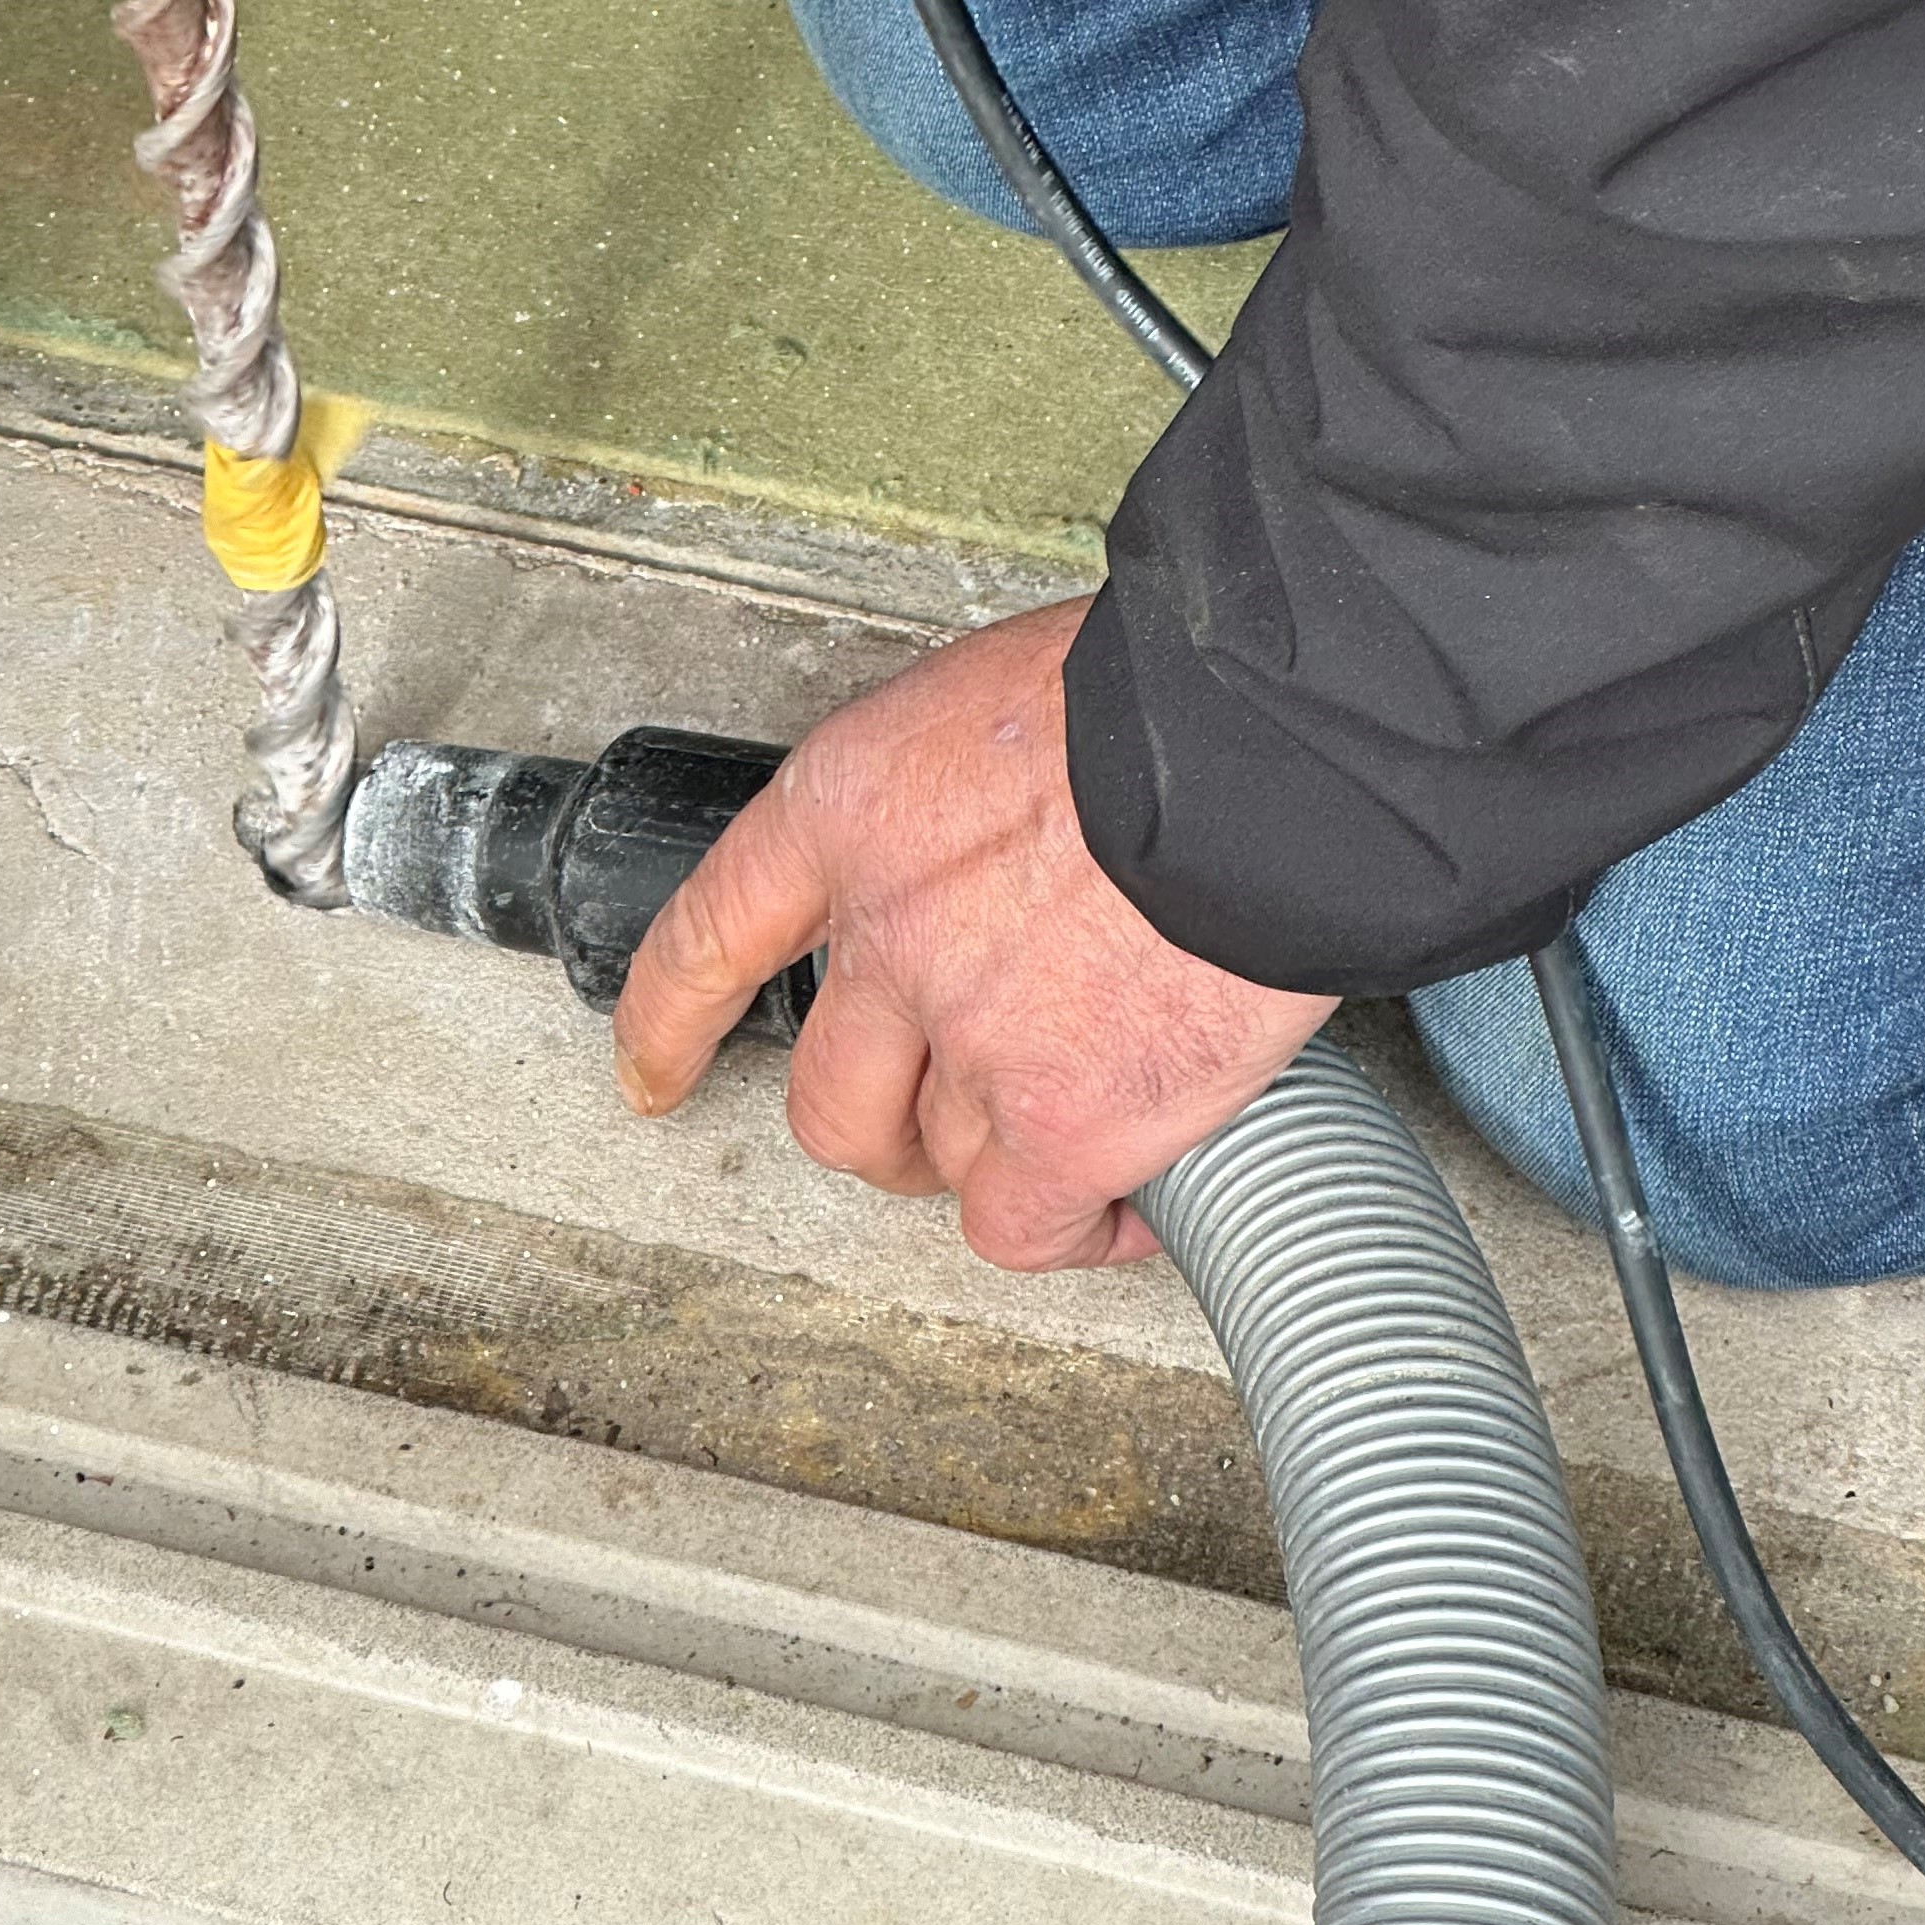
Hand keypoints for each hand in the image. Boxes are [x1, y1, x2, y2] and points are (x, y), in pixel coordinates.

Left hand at [610, 602, 1333, 1268]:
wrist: (1272, 745)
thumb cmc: (1169, 692)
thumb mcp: (1003, 701)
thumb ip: (962, 804)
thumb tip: (1005, 855)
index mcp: (853, 808)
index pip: (713, 934)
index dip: (670, 1022)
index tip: (652, 1073)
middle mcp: (887, 932)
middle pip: (830, 1095)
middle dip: (884, 1126)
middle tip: (955, 1120)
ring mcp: (968, 1040)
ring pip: (937, 1161)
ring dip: (999, 1161)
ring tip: (1079, 1129)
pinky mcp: (1064, 1126)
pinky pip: (1026, 1227)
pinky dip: (1074, 1231)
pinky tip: (1125, 1204)